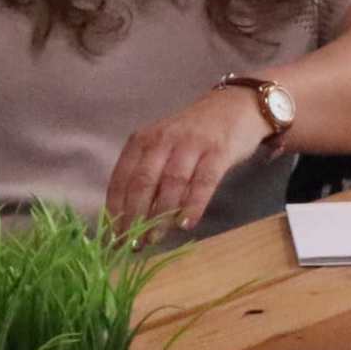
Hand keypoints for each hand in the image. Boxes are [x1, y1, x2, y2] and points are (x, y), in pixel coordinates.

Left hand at [106, 86, 276, 240]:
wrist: (237, 105)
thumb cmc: (195, 134)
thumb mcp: (164, 146)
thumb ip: (149, 173)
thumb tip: (130, 216)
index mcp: (143, 139)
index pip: (122, 178)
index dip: (116, 209)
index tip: (112, 235)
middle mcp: (164, 139)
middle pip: (143, 183)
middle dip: (135, 217)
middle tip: (133, 244)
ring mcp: (192, 144)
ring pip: (171, 184)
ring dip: (161, 216)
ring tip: (156, 238)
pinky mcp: (219, 151)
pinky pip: (204, 182)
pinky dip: (193, 205)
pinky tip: (185, 224)